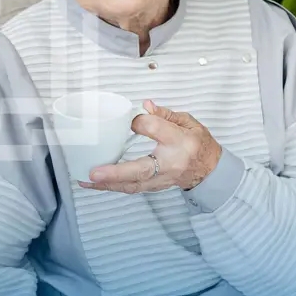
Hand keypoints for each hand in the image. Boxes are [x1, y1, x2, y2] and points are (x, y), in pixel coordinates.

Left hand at [79, 100, 221, 193]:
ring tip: (84, 179)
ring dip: (107, 184)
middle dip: (115, 173)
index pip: (157, 130)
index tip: (133, 118)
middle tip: (93, 172)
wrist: (210, 170)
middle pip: (141, 170)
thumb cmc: (198, 144)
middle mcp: (170, 164)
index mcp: (180, 142)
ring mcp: (162, 179)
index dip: (143, 122)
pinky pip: (132, 188)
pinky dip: (112, 187)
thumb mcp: (188, 122)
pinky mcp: (154, 187)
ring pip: (132, 185)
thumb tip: (143, 106)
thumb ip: (164, 114)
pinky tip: (96, 183)